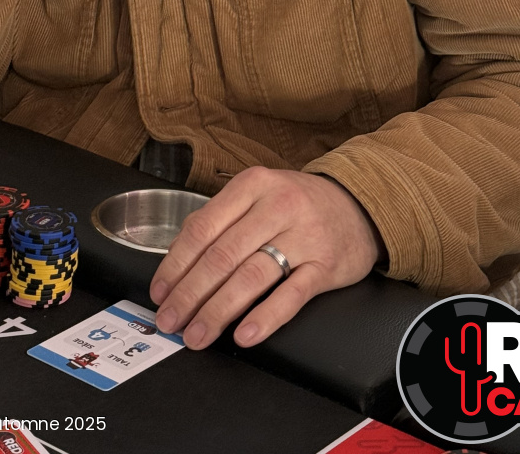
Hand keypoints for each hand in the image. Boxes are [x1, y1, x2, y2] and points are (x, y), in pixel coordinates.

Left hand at [149, 167, 383, 349]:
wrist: (358, 205)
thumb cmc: (297, 204)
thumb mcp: (258, 195)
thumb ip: (220, 219)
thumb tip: (177, 261)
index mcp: (252, 185)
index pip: (203, 227)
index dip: (176, 264)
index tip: (160, 291)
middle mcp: (277, 206)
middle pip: (222, 255)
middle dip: (190, 294)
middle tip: (171, 321)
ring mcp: (303, 235)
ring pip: (251, 277)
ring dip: (218, 311)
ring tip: (198, 334)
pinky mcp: (326, 265)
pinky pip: (291, 295)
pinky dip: (265, 318)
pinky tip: (245, 334)